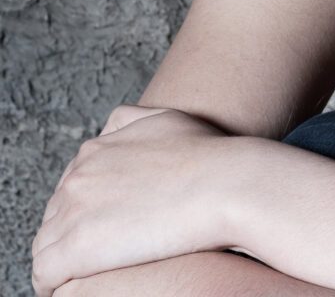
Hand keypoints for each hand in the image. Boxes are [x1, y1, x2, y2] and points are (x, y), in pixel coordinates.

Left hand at [32, 104, 233, 296]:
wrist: (226, 184)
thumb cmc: (209, 155)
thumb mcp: (166, 118)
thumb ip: (132, 120)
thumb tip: (111, 127)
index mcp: (95, 150)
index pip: (73, 185)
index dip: (88, 207)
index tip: (106, 222)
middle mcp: (78, 177)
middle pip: (56, 213)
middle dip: (73, 231)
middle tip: (102, 248)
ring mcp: (75, 211)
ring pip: (46, 244)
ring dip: (61, 258)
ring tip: (84, 272)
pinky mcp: (77, 249)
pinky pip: (45, 274)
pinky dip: (52, 283)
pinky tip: (69, 286)